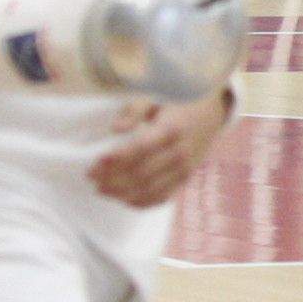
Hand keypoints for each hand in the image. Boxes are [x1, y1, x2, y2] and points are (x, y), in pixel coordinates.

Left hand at [86, 91, 233, 209]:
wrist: (211, 114)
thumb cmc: (176, 103)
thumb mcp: (155, 98)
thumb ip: (133, 111)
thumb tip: (115, 129)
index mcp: (172, 129)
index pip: (141, 148)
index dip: (116, 159)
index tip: (94, 164)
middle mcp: (180, 152)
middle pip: (142, 173)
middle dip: (113, 179)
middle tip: (91, 177)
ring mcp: (184, 169)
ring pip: (150, 190)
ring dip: (122, 193)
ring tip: (101, 190)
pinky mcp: (185, 180)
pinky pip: (161, 198)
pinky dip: (140, 203)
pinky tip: (122, 199)